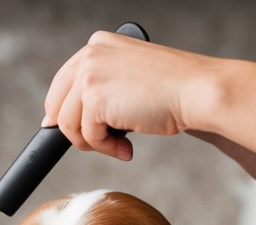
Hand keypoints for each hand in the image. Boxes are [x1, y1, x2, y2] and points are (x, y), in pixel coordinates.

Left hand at [42, 31, 213, 158]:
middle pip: (59, 106)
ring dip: (95, 144)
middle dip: (76, 132)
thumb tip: (62, 118)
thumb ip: (100, 87)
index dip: (63, 111)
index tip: (73, 129)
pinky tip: (126, 147)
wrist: (196, 90)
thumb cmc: (173, 87)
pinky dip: (106, 148)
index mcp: (98, 45)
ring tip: (120, 146)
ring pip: (70, 125)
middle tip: (101, 143)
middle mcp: (90, 54)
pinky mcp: (94, 99)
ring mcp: (90, 75)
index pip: (63, 82)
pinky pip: (88, 137)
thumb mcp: (129, 76)